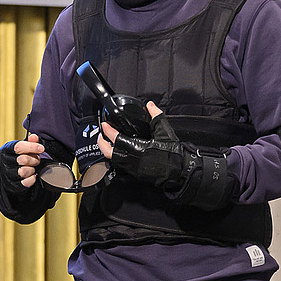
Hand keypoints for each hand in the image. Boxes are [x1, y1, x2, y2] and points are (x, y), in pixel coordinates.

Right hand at [0, 134, 47, 188]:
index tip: (41, 148)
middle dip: (34, 159)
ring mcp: (7, 174)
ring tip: (33, 167)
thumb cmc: (17, 158)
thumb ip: (29, 142)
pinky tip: (32, 175)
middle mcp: (4, 162)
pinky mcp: (12, 185)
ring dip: (32, 169)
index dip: (32, 147)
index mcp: (5, 150)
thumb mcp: (22, 148)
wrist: (10, 175)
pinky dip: (32, 178)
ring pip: (24, 171)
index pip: (18, 147)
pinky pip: (27, 182)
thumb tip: (34, 137)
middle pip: (23, 159)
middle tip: (37, 159)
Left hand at [102, 101, 237, 208]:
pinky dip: (116, 158)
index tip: (105, 125)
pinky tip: (118, 152)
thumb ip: (156, 117)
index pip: (117, 138)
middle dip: (102, 143)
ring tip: (107, 143)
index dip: (108, 131)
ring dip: (108, 151)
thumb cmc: (174, 154)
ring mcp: (132, 168)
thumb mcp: (165, 132)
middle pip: (109, 152)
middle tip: (101, 135)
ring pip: (113, 160)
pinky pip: (120, 165)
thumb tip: (150, 106)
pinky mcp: (135, 174)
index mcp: (137, 148)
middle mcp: (131, 159)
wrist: (180, 173)